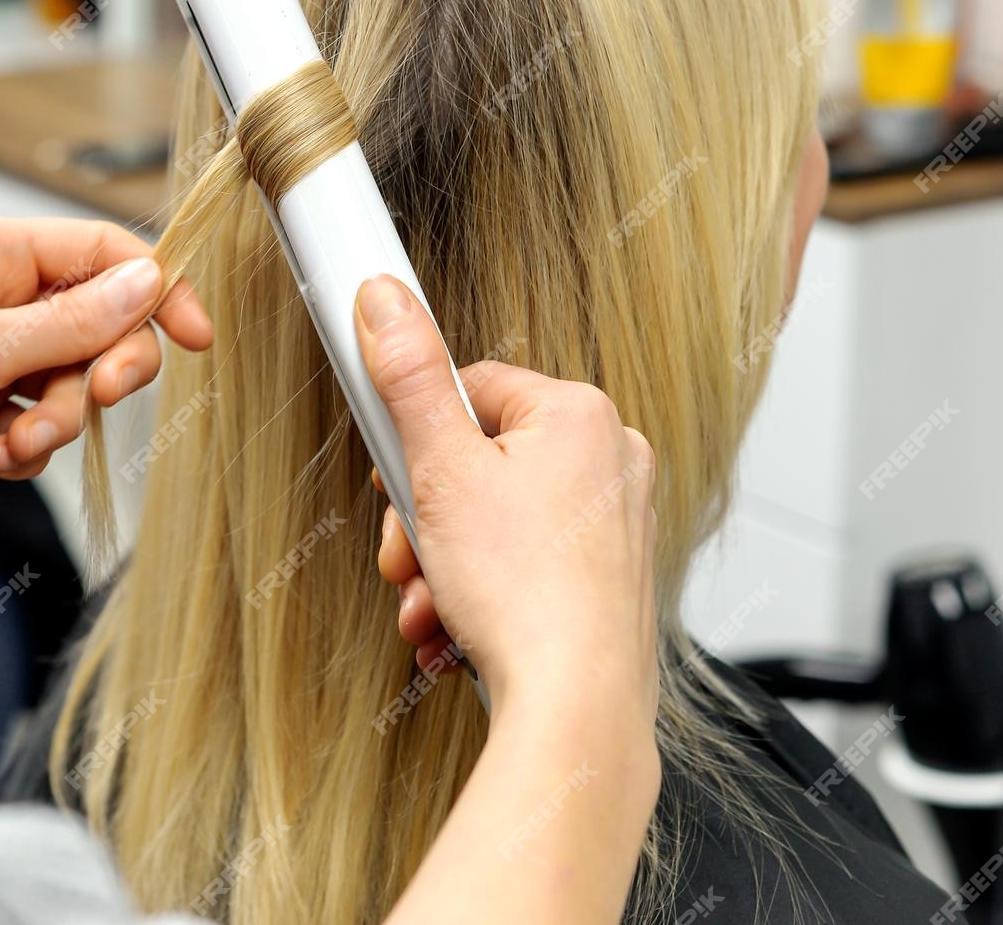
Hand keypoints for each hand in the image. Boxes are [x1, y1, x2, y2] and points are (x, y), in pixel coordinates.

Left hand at [0, 216, 211, 535]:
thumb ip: (74, 321)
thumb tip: (150, 281)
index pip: (103, 254)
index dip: (157, 290)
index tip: (195, 338)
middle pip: (100, 322)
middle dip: (103, 370)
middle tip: (95, 399)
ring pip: (73, 381)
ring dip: (60, 420)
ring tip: (16, 442)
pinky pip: (39, 422)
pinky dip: (29, 447)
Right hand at [358, 275, 659, 924]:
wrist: (576, 704)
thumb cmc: (525, 594)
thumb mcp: (439, 469)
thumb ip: (407, 378)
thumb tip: (383, 299)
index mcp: (581, 414)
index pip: (471, 390)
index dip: (417, 442)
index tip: (395, 482)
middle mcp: (613, 460)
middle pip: (481, 465)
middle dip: (426, 523)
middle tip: (407, 561)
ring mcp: (618, 525)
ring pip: (498, 527)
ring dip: (446, 570)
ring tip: (432, 610)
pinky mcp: (611, 582)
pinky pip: (527, 570)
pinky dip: (484, 599)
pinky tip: (459, 634)